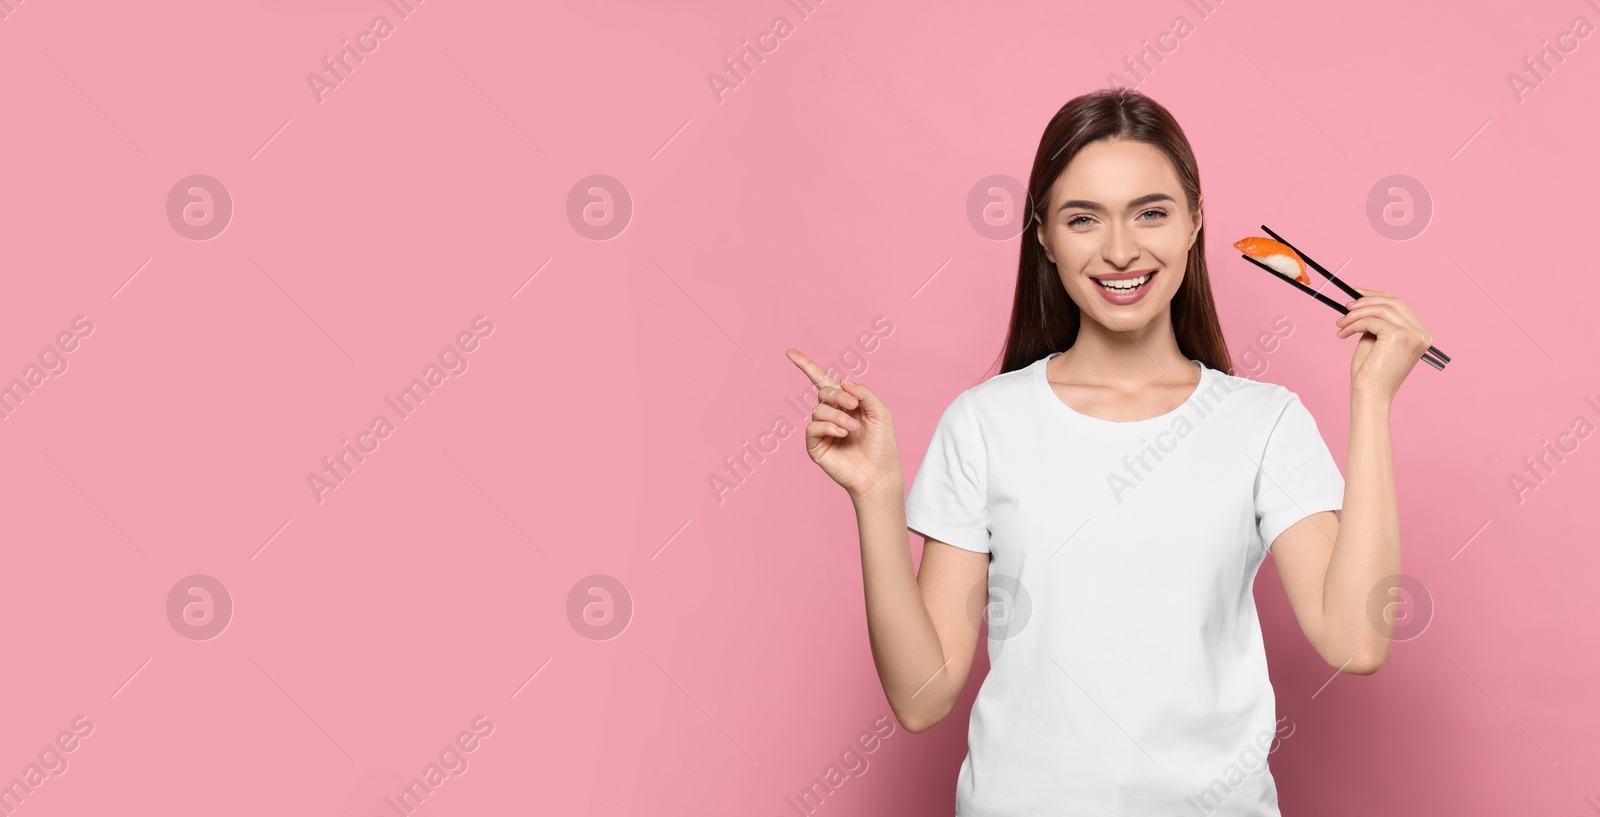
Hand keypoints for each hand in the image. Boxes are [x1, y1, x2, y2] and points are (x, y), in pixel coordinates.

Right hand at [785, 349, 903, 502]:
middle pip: (823, 392)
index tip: (790, 353)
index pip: (822, 381)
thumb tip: (842, 380)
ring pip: (819, 409)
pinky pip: (813, 427)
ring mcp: (822, 431)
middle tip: (853, 406)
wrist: (879, 474)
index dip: (806, 366)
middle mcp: (831, 415)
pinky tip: (842, 434)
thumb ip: (864, 393)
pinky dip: (828, 426)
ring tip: (853, 428)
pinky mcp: (815, 446)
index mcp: (845, 404)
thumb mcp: (881, 412)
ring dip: (838, 415)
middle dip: (838, 395)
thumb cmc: (882, 446)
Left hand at [1334, 287, 1432, 402]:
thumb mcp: (1375, 340)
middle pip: (1393, 303)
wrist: (1371, 395)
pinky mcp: (1399, 336)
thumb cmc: (1371, 373)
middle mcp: (1420, 334)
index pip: (1399, 306)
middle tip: (1345, 307)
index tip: (1356, 294)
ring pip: (1381, 309)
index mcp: (1419, 335)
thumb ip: (1375, 321)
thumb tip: (1361, 301)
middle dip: (1366, 301)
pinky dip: (1354, 324)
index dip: (1377, 297)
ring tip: (1340, 323)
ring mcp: (1412, 335)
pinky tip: (1343, 334)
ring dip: (1356, 313)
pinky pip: (1371, 321)